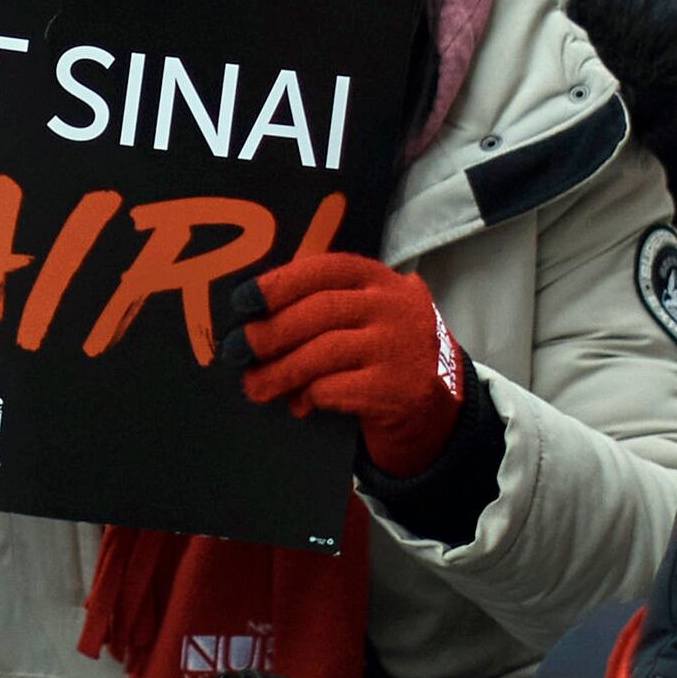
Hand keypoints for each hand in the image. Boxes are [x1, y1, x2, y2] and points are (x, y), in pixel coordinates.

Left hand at [230, 250, 466, 476]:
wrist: (439, 408)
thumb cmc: (386, 355)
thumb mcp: (369, 316)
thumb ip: (327, 305)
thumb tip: (255, 319)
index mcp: (381, 280)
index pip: (325, 269)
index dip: (279, 283)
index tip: (243, 301)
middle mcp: (393, 307)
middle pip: (318, 312)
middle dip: (270, 332)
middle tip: (236, 350)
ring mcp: (398, 347)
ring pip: (322, 353)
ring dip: (279, 371)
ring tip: (254, 385)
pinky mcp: (398, 388)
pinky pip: (335, 388)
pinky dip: (309, 396)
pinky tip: (300, 403)